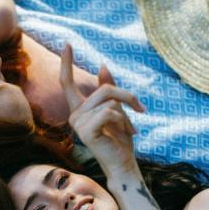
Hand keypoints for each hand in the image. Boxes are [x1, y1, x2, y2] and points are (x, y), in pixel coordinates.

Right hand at [60, 44, 145, 175]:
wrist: (124, 165)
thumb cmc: (121, 140)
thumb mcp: (117, 110)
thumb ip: (108, 90)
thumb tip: (102, 65)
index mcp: (79, 110)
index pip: (67, 83)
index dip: (67, 64)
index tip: (67, 44)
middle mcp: (74, 115)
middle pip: (104, 89)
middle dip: (127, 97)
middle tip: (141, 110)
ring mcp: (78, 124)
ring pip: (109, 100)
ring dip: (126, 113)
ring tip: (129, 129)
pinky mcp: (86, 131)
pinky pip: (109, 112)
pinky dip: (123, 120)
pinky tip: (126, 132)